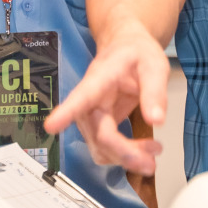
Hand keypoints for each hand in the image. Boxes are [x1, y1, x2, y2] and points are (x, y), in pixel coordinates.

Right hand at [46, 25, 168, 175]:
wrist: (127, 50)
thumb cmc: (138, 54)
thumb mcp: (154, 65)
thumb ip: (155, 91)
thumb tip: (156, 120)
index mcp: (100, 78)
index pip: (82, 97)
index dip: (67, 112)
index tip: (51, 126)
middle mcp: (89, 102)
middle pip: (99, 136)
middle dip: (125, 153)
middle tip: (154, 158)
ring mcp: (91, 118)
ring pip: (101, 149)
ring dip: (126, 158)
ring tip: (154, 152)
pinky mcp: (98, 128)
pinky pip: (106, 150)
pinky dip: (125, 156)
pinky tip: (145, 151)